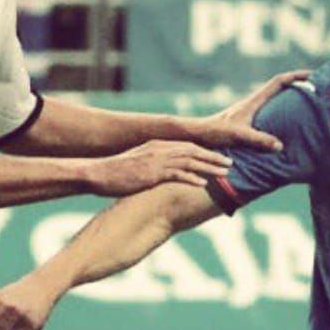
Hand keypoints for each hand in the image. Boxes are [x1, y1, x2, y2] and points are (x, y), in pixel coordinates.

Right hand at [86, 140, 231, 195]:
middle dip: (213, 157)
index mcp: (157, 146)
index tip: (219, 157)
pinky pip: (176, 174)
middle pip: (193, 151)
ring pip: (189, 161)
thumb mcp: (138, 164)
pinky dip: (191, 178)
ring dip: (209, 167)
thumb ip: (154, 166)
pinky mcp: (151, 173)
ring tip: (225, 172)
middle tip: (230, 163)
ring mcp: (156, 161)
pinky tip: (202, 183)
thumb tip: (163, 175)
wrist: (98, 173)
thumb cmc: (116, 172)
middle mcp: (159, 150)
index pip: (187, 146)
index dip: (205, 152)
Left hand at [190, 70, 309, 151]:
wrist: (198, 134)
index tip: (313, 75)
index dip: (296, 76)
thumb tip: (280, 146)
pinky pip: (270, 114)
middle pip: (281, 88)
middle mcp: (254, 103)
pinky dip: (282, 115)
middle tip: (317, 89)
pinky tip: (288, 127)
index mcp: (254, 100)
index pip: (279, 82)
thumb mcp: (239, 135)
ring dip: (291, 99)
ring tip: (309, 106)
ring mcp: (251, 111)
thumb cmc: (215, 132)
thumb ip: (258, 139)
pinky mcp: (248, 121)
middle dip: (299, 85)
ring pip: (276, 100)